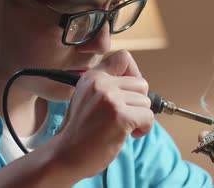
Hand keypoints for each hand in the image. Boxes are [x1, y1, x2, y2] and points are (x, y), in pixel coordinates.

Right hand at [51, 50, 153, 178]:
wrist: (66, 155)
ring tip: (123, 127)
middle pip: (141, 83)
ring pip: (146, 102)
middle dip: (138, 102)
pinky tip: (130, 134)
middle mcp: (101, 84)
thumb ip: (107, 86)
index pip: (124, 57)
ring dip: (140, 117)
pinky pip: (148, 117)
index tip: (129, 91)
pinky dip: (144, 128)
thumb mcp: (87, 97)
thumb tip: (138, 83)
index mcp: (92, 76)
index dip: (134, 73)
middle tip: (125, 115)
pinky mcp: (120, 117)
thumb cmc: (80, 131)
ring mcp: (110, 99)